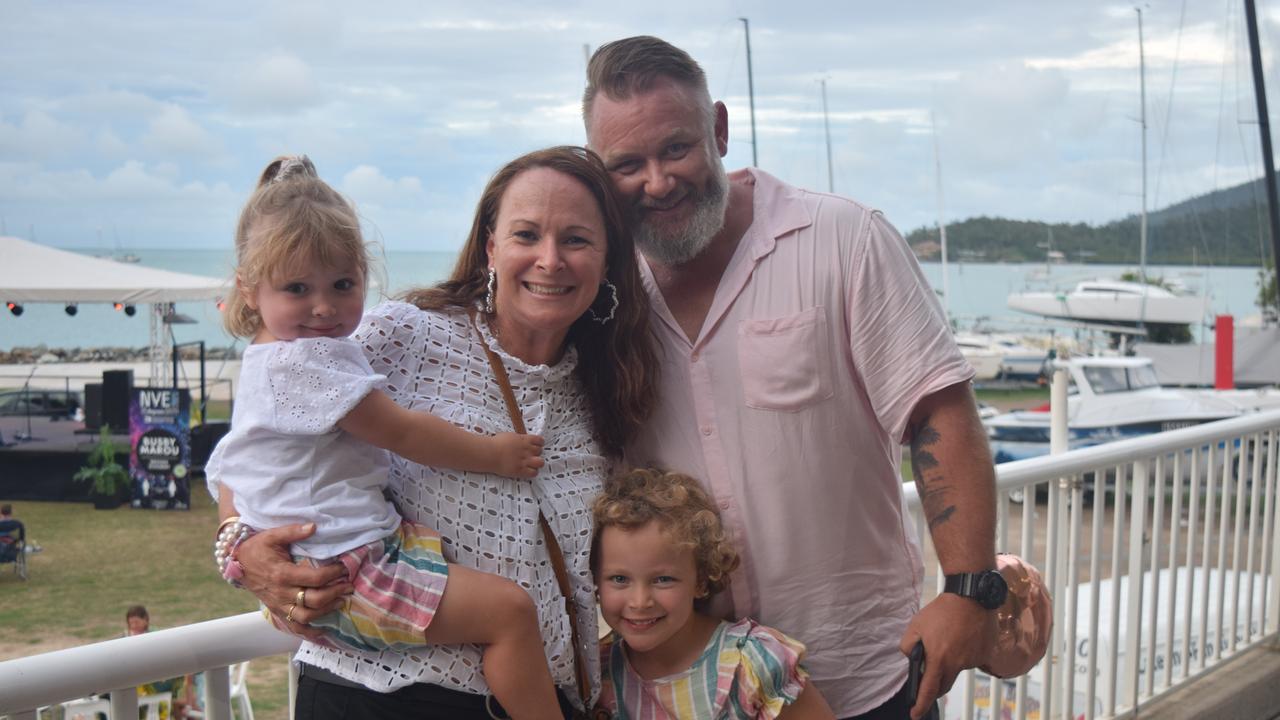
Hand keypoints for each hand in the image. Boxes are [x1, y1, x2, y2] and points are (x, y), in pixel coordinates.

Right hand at [236, 523, 351, 638]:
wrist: (236, 563)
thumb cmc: (257, 548)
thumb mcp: (272, 535)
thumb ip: (293, 531)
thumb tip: (314, 526)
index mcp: (283, 574)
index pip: (315, 578)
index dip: (333, 574)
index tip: (344, 568)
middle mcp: (282, 592)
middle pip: (315, 599)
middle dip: (336, 593)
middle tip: (349, 586)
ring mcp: (279, 605)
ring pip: (307, 616)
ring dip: (327, 611)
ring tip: (341, 601)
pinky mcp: (277, 611)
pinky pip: (294, 626)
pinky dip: (309, 631)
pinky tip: (323, 628)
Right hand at [491, 432, 544, 477]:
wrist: (490, 453)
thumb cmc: (495, 444)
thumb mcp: (510, 436)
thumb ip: (519, 439)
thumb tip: (522, 440)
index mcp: (524, 440)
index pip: (540, 440)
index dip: (539, 443)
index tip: (536, 445)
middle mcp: (527, 450)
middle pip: (540, 451)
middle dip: (537, 453)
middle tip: (531, 455)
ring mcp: (524, 460)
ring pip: (540, 462)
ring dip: (537, 463)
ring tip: (531, 464)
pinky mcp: (520, 470)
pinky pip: (534, 473)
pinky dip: (532, 472)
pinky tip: (527, 471)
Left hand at [898, 593, 995, 719]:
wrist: (971, 596)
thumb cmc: (941, 611)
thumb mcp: (915, 626)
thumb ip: (908, 646)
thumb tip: (913, 659)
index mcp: (938, 659)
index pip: (927, 690)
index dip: (920, 705)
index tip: (915, 714)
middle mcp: (957, 664)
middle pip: (944, 685)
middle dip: (934, 686)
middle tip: (928, 678)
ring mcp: (973, 661)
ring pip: (958, 670)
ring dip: (951, 663)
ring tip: (949, 640)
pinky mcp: (985, 655)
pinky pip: (972, 660)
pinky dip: (965, 653)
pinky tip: (963, 637)